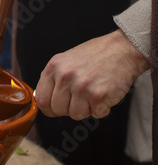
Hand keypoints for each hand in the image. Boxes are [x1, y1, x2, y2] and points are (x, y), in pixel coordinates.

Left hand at [34, 30, 149, 119]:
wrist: (123, 49)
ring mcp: (81, 87)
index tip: (55, 107)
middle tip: (81, 96)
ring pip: (75, 114)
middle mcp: (66, 76)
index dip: (49, 107)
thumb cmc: (96, 54)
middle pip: (57, 109)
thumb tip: (43, 98)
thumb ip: (54, 78)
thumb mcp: (66, 60)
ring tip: (93, 91)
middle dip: (69, 107)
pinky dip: (101, 108)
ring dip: (86, 108)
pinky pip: (95, 114)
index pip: (41, 99)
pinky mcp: (98, 96)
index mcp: (54, 66)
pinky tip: (103, 92)